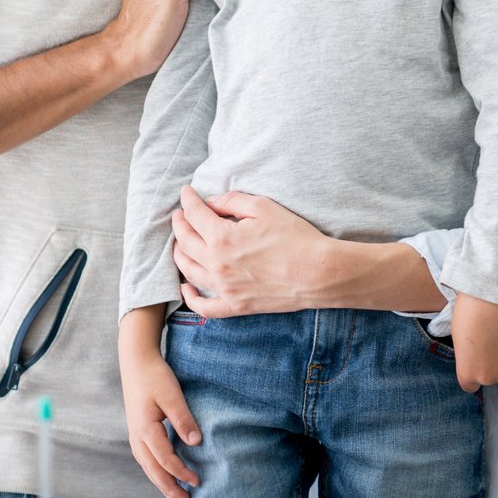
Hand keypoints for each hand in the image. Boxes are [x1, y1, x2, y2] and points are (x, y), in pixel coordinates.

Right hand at [118, 313, 201, 497]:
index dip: (181, 472)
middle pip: (153, 469)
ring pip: (147, 466)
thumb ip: (183, 419)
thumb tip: (196, 442)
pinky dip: (155, 470)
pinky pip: (146, 458)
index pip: (165, 459)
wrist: (136, 362)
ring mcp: (134, 435)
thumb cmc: (155, 377)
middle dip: (169, 487)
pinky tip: (163, 475)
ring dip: (161, 482)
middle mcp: (137, 437)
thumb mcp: (172, 395)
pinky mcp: (137, 431)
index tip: (197, 481)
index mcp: (145, 429)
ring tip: (174, 497)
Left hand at [171, 186, 327, 316]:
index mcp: (222, 238)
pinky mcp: (235, 305)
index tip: (185, 192)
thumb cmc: (295, 237)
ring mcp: (224, 288)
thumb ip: (232, 201)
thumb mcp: (265, 208)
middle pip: (185, 242)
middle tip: (180, 214)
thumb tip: (211, 203)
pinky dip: (190, 297)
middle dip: (179, 223)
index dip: (187, 200)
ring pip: (188, 270)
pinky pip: (204, 306)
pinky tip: (186, 286)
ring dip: (179, 253)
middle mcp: (217, 265)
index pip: (194, 215)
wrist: (318, 272)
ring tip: (180, 242)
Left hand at [451, 294, 497, 395]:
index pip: (470, 387)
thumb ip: (468, 355)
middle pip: (494, 387)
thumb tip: (477, 354)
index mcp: (466, 372)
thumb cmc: (468, 314)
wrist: (487, 303)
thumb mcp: (460, 340)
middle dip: (496, 375)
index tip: (481, 364)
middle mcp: (484, 377)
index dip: (477, 376)